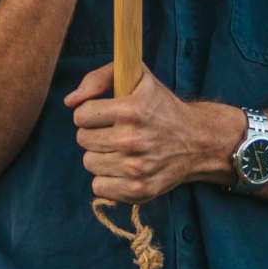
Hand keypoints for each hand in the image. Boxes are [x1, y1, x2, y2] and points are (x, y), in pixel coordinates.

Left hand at [67, 67, 233, 205]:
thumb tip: (69, 102)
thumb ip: (98, 78)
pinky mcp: (139, 190)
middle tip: (114, 131)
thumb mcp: (137, 78)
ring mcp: (136, 168)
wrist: (198, 141)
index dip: (90, 113)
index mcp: (133, 109)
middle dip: (94, 133)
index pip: (81, 115)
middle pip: (82, 140)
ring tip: (120, 149)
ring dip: (101, 156)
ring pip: (89, 163)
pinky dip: (107, 178)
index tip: (104, 114)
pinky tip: (123, 167)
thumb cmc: (161, 106)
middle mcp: (134, 140)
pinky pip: (98, 187)